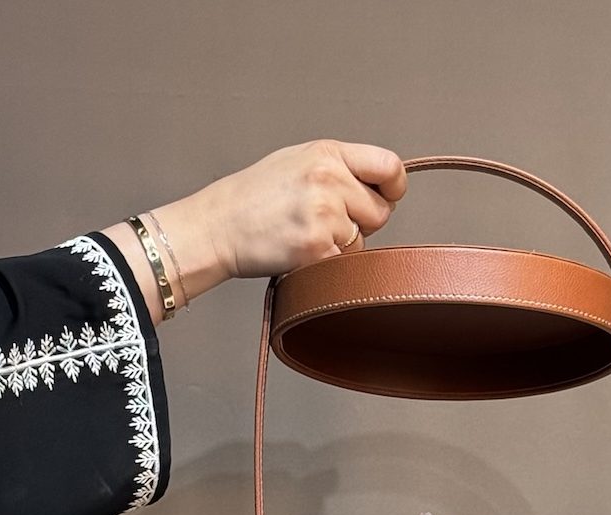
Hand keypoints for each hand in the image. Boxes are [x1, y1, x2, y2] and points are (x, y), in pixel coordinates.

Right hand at [103, 139, 406, 323]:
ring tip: (304, 234)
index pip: (389, 166)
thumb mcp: (298, 161)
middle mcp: (329, 179)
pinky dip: (327, 264)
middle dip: (361, 222)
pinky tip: (300, 251)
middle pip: (381, 211)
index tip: (386, 197)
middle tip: (324, 221)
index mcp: (328, 153)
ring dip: (340, 246)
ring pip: (361, 241)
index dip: (393, 187)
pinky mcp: (317, 248)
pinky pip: (344, 263)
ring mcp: (324, 214)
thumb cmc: (254, 198)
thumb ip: (340, 168)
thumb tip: (382, 186)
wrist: (217, 226)